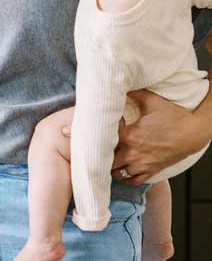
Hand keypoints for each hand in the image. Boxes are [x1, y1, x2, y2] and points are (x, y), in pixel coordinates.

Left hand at [62, 89, 206, 184]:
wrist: (196, 131)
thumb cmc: (174, 115)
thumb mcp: (151, 100)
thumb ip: (131, 92)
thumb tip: (115, 81)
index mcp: (129, 135)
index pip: (99, 137)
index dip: (81, 134)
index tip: (64, 132)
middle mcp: (133, 152)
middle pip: (103, 160)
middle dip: (92, 156)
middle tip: (82, 151)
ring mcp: (142, 164)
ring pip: (115, 173)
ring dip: (106, 168)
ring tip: (99, 161)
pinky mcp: (152, 170)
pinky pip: (133, 180)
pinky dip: (123, 177)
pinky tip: (119, 169)